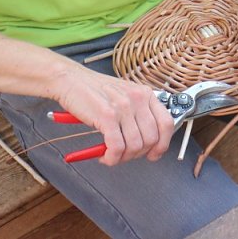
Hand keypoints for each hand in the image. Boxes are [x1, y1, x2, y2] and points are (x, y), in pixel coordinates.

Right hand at [50, 69, 174, 165]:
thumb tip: (148, 144)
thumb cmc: (95, 90)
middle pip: (151, 139)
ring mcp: (123, 107)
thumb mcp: (124, 96)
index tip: (154, 154)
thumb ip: (138, 115)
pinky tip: (105, 156)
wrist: (71, 80)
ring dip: (122, 158)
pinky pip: (117, 147)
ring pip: (134, 146)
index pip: (166, 123)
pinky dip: (111, 158)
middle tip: (124, 154)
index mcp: (145, 93)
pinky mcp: (107, 116)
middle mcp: (138, 98)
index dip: (162, 144)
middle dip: (138, 154)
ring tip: (111, 154)